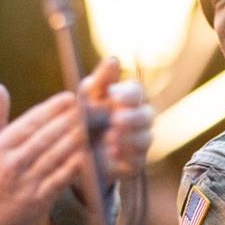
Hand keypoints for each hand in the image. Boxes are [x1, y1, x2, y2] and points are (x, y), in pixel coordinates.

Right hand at [0, 85, 88, 224]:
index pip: (30, 122)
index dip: (52, 108)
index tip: (70, 97)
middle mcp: (12, 162)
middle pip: (46, 136)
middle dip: (69, 119)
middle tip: (90, 106)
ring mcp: (25, 182)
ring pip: (56, 155)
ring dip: (76, 139)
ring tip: (94, 125)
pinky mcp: (38, 200)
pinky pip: (60, 179)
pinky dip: (74, 166)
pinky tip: (89, 154)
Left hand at [80, 58, 153, 182]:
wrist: (76, 149)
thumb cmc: (86, 112)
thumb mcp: (89, 95)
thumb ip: (102, 79)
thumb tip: (113, 60)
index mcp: (130, 98)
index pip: (138, 92)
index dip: (130, 95)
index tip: (116, 97)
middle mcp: (140, 119)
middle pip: (148, 116)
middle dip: (133, 118)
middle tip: (116, 120)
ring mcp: (139, 142)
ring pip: (146, 138)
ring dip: (129, 138)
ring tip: (110, 138)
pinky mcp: (135, 163)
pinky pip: (138, 160)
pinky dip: (126, 156)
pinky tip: (112, 154)